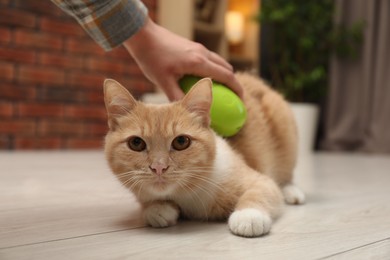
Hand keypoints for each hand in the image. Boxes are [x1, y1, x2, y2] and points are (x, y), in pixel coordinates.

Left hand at [123, 18, 242, 100]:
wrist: (144, 36)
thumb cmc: (152, 59)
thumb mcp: (163, 82)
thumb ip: (177, 97)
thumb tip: (187, 113)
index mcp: (198, 62)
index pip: (226, 76)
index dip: (237, 88)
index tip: (241, 101)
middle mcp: (202, 53)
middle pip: (227, 68)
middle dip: (233, 83)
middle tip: (233, 99)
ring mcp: (198, 48)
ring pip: (219, 62)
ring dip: (224, 75)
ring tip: (221, 91)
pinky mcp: (193, 46)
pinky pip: (210, 59)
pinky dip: (214, 70)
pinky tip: (204, 81)